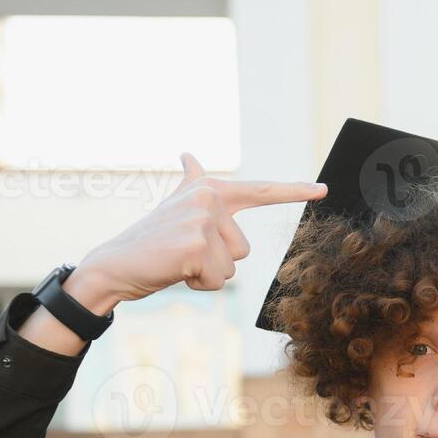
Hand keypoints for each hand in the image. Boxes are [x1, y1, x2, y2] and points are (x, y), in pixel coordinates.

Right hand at [70, 152, 327, 310]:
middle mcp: (208, 198)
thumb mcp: (174, 209)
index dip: (294, 191)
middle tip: (182, 253)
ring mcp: (202, 220)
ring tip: (177, 261)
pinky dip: (197, 284)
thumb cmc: (150, 243)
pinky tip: (174, 270)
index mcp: (209, 190)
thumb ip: (191, 184)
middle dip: (216, 262)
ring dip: (206, 274)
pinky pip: (217, 279)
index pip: (261, 191)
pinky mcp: (195, 244)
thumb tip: (189, 154)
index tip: (323, 189)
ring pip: (232, 267)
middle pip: (243, 250)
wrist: (114, 265)